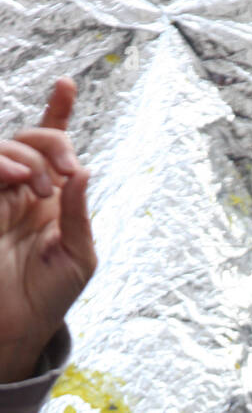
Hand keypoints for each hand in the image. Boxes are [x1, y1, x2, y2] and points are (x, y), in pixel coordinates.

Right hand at [0, 77, 96, 380]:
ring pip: (6, 149)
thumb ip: (79, 214)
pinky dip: (3, 164)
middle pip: (31, 139)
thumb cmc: (50, 297)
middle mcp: (23, 191)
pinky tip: (19, 178)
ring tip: (42, 185)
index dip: (57, 112)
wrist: (19, 327)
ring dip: (28, 154)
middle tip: (69, 172)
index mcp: (51, 199)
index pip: (52, 147)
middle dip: (53, 142)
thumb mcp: (80, 256)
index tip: (66, 86)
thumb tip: (83, 173)